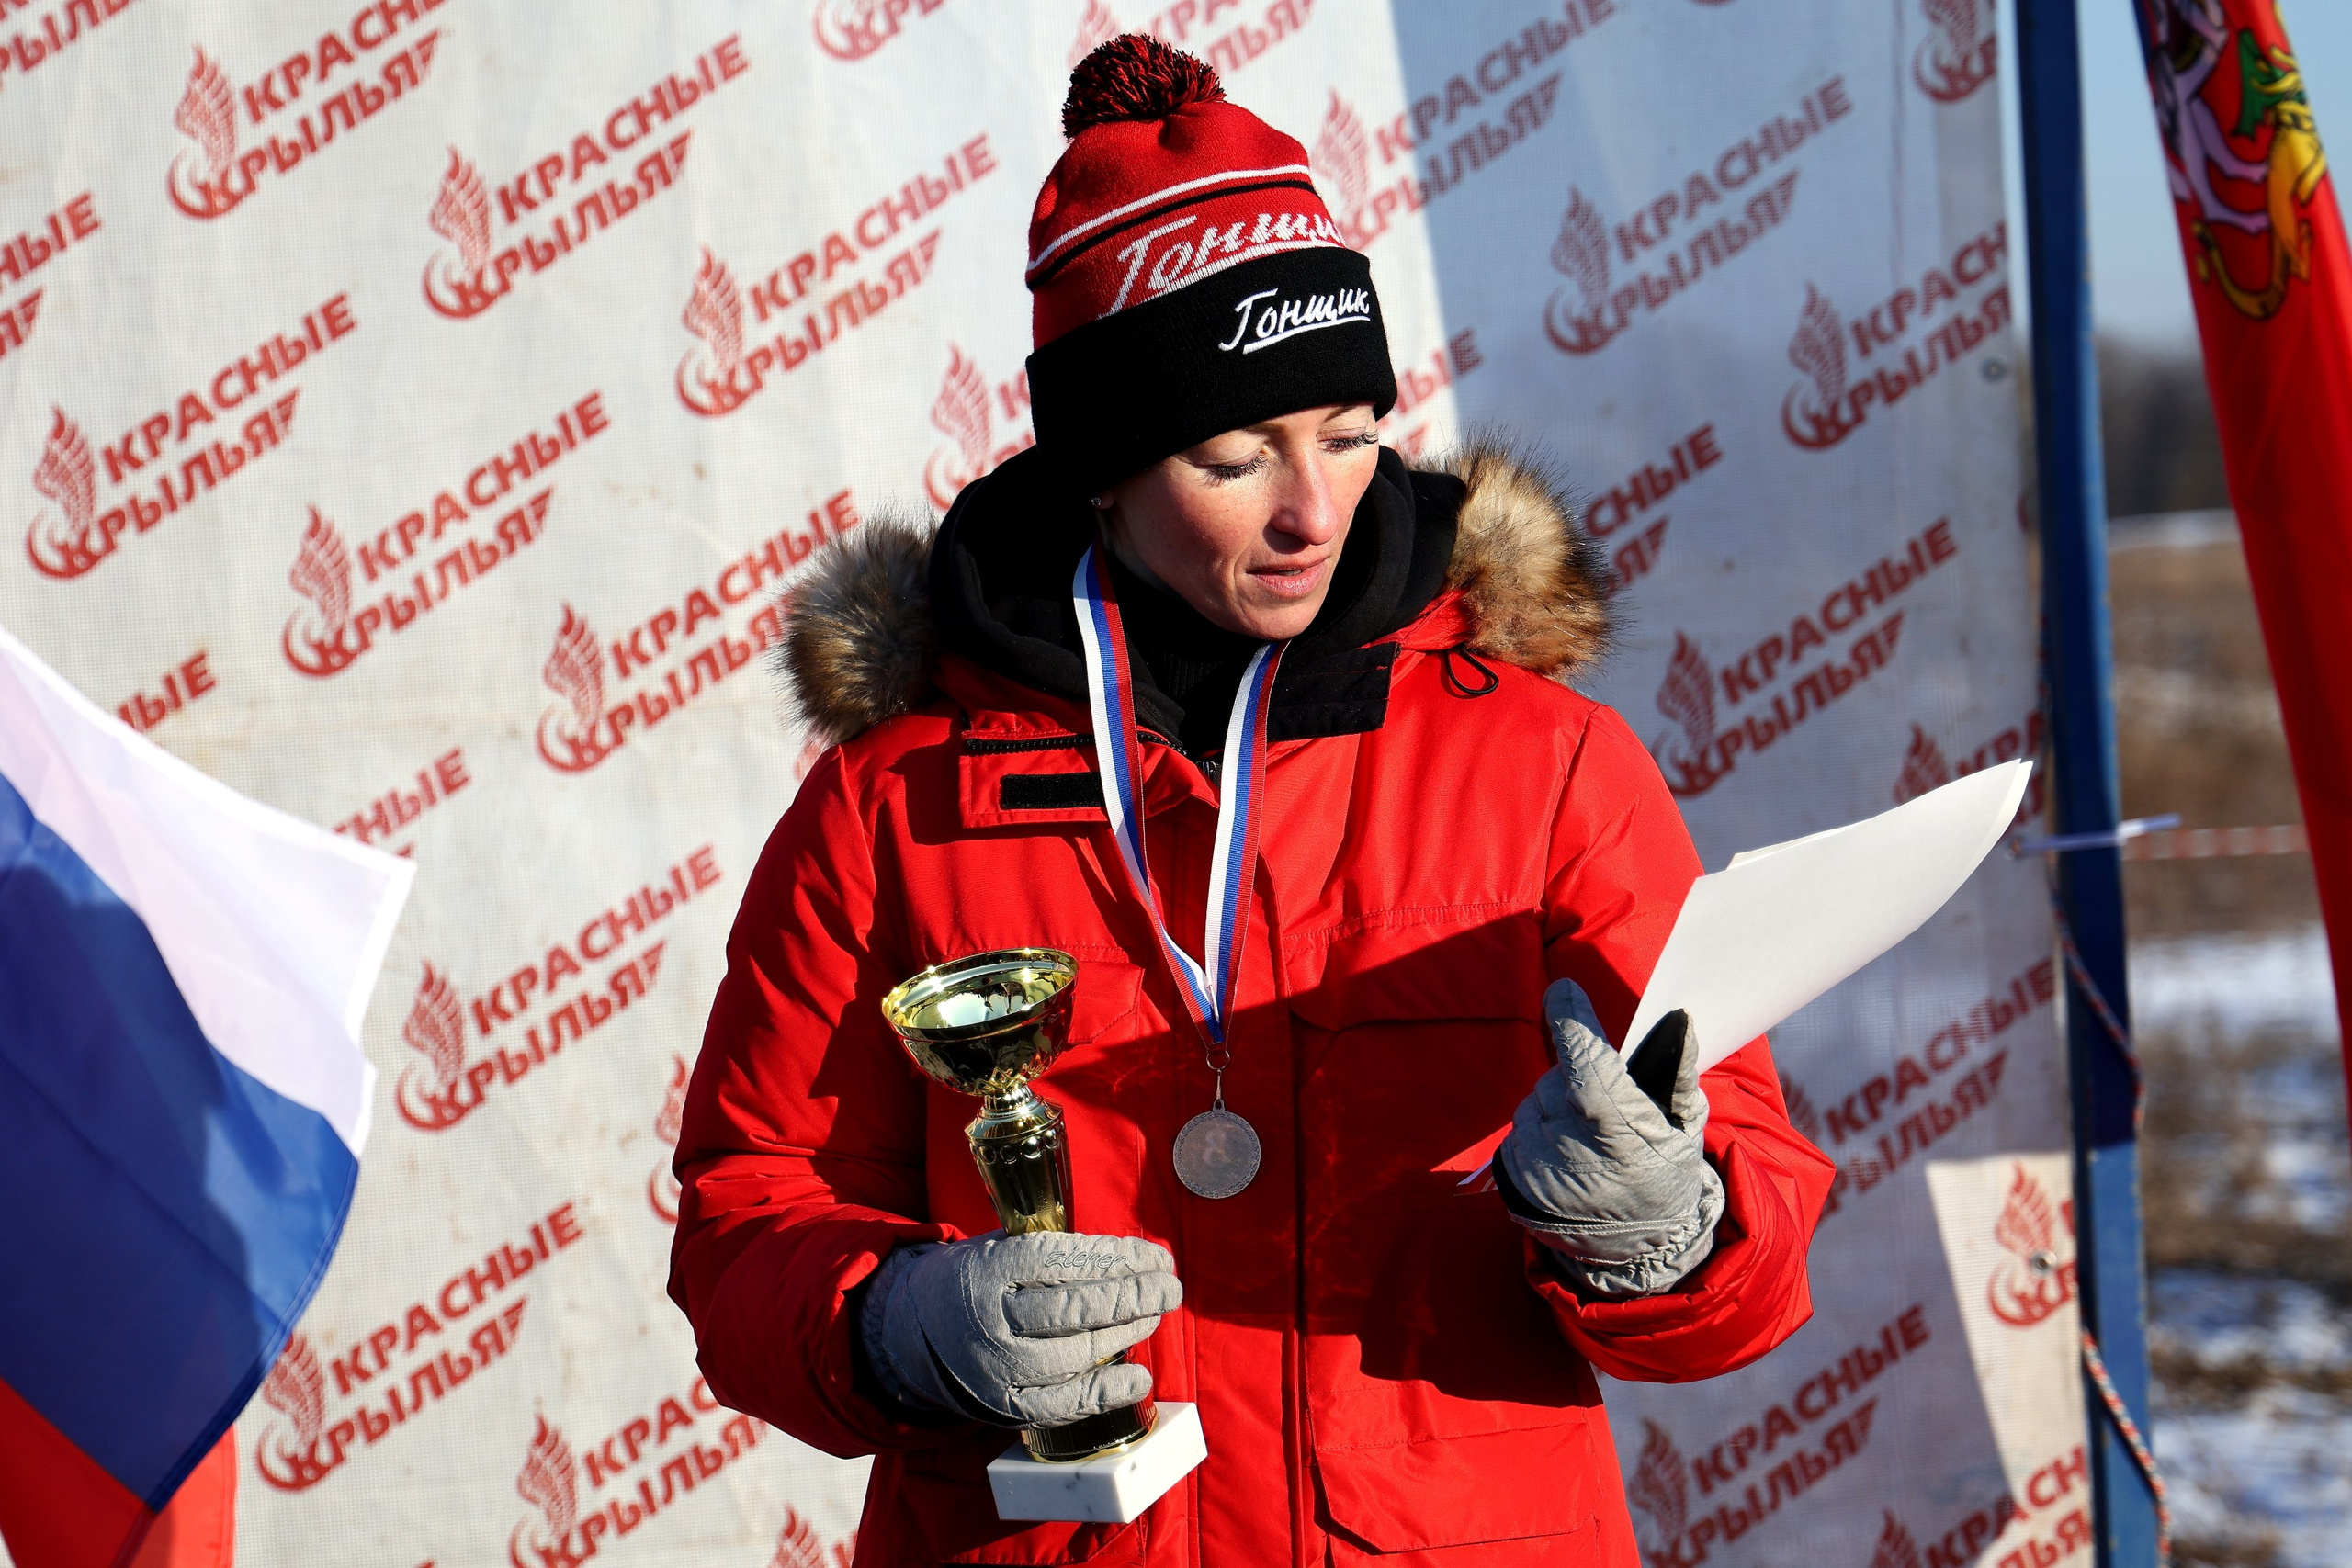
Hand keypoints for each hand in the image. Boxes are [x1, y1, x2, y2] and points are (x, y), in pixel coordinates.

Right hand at [860, 1231, 1180, 1427]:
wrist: (913, 1332)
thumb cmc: (978, 1281)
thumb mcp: (1001, 1247)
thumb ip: (1055, 1251)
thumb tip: (1133, 1258)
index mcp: (991, 1269)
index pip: (1065, 1261)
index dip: (1117, 1258)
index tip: (1155, 1256)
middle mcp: (993, 1320)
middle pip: (1074, 1310)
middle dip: (1133, 1296)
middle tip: (1170, 1287)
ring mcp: (998, 1368)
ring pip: (1076, 1354)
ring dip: (1126, 1334)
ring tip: (1156, 1314)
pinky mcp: (1006, 1405)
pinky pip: (1064, 1403)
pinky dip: (1107, 1392)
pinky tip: (1140, 1376)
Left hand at [1496, 980, 1723, 1296]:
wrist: (1631, 1249)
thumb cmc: (1664, 1177)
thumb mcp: (1685, 1130)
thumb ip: (1678, 1074)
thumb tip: (1678, 1020)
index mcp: (1621, 1134)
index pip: (1588, 1068)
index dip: (1573, 1023)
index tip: (1566, 991)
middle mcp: (1572, 1149)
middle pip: (1560, 1076)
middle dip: (1578, 1074)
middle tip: (1606, 1107)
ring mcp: (1537, 1164)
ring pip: (1537, 1098)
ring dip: (1558, 1104)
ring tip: (1589, 1139)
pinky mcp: (1512, 1174)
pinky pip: (1521, 1125)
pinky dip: (1542, 1128)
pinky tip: (1567, 1154)